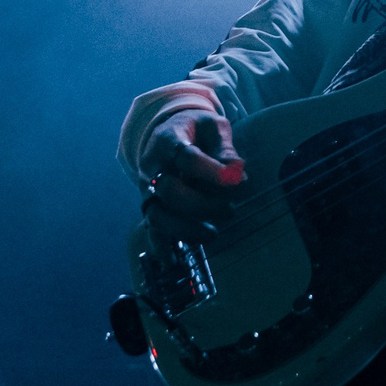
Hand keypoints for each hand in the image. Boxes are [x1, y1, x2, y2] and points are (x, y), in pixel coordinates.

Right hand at [141, 103, 247, 240]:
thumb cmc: (195, 130)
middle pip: (170, 190)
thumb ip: (225, 147)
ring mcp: (148, 188)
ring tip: (213, 234)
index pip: (186, 157)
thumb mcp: (212, 126)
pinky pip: (150, 228)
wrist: (167, 131)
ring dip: (185, 229)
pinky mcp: (150, 205)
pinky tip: (172, 259)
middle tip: (231, 210)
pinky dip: (160, 244)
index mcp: (169, 140)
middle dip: (202, 204)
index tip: (237, 179)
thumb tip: (237, 172)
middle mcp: (153, 166)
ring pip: (157, 214)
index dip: (211, 171)